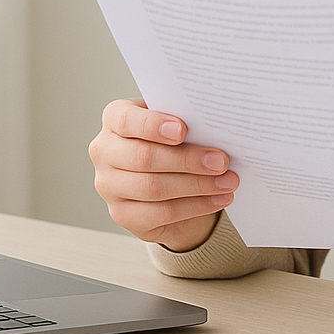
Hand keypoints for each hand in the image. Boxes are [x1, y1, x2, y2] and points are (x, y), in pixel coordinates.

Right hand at [88, 99, 238, 251]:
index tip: (183, 130)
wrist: (165, 178)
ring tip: (228, 181)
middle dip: (188, 160)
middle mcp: (104, 151)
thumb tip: (217, 126)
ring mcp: (109, 186)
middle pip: (144, 157)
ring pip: (153, 188)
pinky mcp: (122, 214)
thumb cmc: (171, 141)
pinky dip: (196, 206)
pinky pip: (161, 213)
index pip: (126, 120)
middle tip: (222, 161)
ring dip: (197, 185)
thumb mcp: (174, 123)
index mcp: (114, 119)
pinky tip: (218, 199)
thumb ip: (185, 120)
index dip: (153, 125)